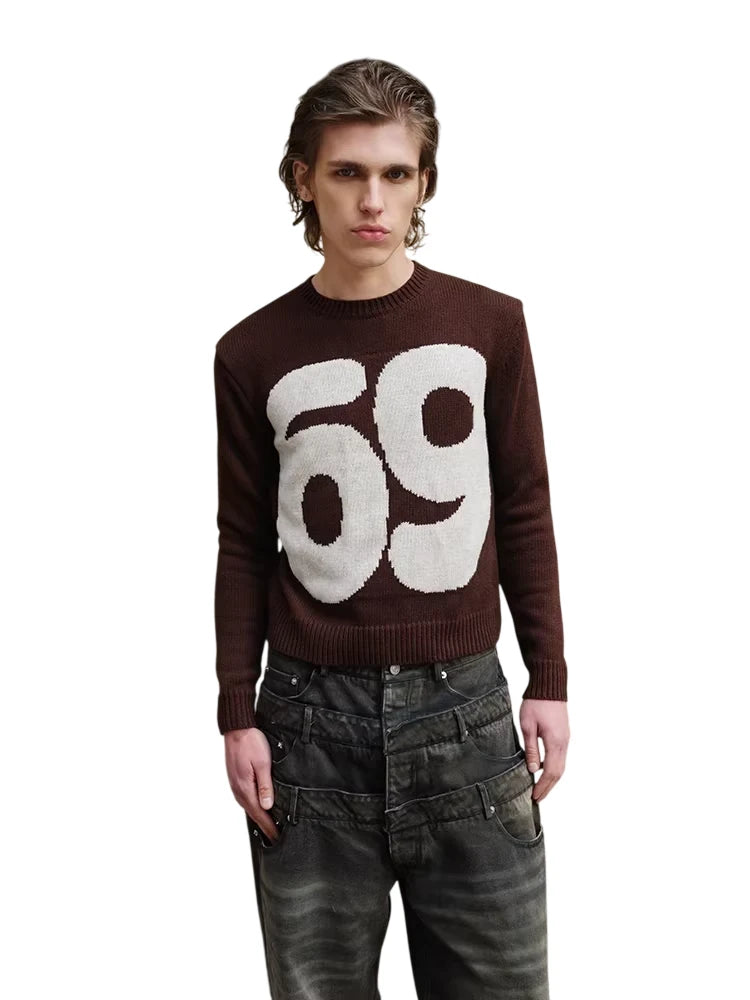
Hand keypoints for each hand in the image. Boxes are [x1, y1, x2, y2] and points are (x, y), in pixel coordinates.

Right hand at [224, 727, 279, 843]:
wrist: (237, 728)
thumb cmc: (251, 742)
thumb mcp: (263, 763)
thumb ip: (265, 786)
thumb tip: (267, 806)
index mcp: (245, 787)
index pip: (259, 814)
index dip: (269, 827)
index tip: (277, 837)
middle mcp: (238, 789)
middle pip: (253, 813)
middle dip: (264, 825)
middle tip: (275, 837)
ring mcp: (235, 784)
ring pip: (248, 806)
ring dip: (258, 816)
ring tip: (269, 826)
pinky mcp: (236, 778)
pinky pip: (245, 798)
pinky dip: (252, 806)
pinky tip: (258, 807)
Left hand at [519, 699, 569, 801]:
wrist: (550, 684)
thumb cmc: (536, 702)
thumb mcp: (527, 725)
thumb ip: (531, 749)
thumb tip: (532, 770)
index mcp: (555, 742)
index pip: (551, 772)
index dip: (543, 787)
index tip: (534, 797)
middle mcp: (564, 743)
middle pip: (559, 772)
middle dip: (548, 787)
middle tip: (537, 798)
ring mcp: (566, 739)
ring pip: (561, 765)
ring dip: (551, 778)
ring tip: (539, 788)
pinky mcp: (564, 734)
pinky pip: (560, 756)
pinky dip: (552, 767)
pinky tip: (541, 769)